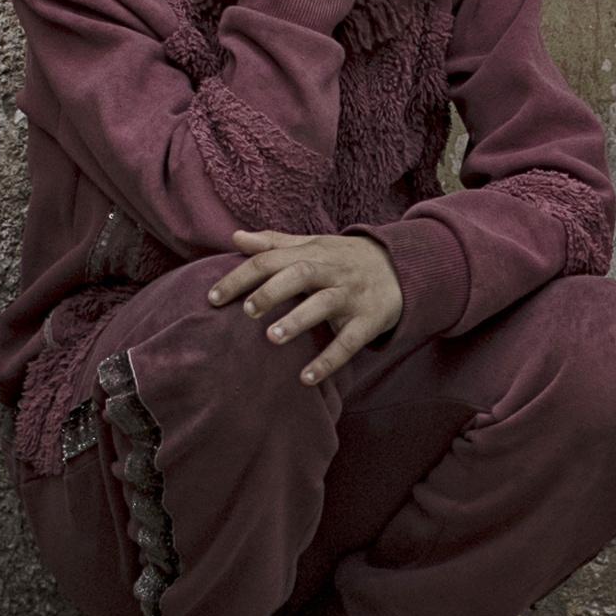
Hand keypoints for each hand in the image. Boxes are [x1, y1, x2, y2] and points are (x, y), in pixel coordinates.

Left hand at [208, 226, 406, 383]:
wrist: (402, 268)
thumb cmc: (345, 258)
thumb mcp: (314, 245)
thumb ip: (276, 243)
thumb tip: (236, 238)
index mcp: (313, 252)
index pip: (271, 259)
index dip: (241, 276)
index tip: (213, 297)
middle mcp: (332, 271)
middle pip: (300, 273)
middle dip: (272, 291)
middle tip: (246, 311)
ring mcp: (352, 295)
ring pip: (325, 304)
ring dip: (298, 320)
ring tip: (272, 338)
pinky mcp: (369, 320)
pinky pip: (349, 341)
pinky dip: (329, 360)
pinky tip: (306, 377)